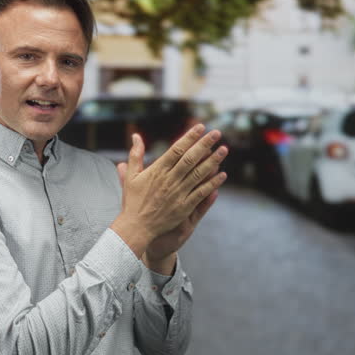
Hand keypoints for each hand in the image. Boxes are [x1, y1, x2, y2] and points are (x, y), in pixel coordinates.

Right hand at [110, 125, 227, 257]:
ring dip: (213, 161)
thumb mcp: (131, 176)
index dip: (189, 137)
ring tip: (224, 149)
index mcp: (157, 170)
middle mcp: (169, 180)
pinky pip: (201, 193)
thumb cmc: (133, 201)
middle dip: (205, 144)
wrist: (136, 227)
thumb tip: (136, 135)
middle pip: (191, 158)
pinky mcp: (184, 207)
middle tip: (217, 133)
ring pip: (199, 174)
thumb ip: (135, 155)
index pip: (176, 149)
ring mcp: (178, 194)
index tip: (200, 127)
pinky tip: (222, 175)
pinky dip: (212, 184)